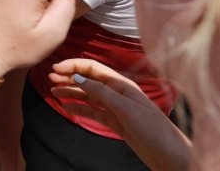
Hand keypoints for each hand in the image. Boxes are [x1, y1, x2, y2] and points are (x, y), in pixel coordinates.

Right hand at [49, 58, 190, 169]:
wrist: (169, 155)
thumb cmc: (153, 129)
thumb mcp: (125, 108)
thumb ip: (101, 92)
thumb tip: (78, 77)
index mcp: (122, 84)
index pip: (93, 68)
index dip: (73, 65)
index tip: (56, 68)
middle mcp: (117, 93)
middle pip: (88, 80)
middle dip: (69, 77)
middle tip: (50, 78)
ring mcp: (115, 108)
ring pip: (88, 96)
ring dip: (71, 92)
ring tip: (53, 91)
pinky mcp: (114, 122)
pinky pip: (92, 111)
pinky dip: (78, 108)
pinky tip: (66, 107)